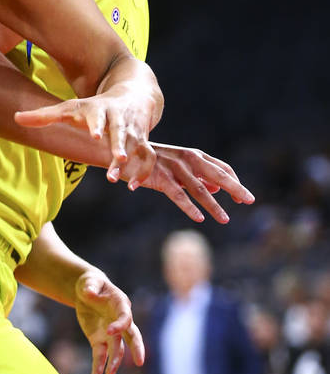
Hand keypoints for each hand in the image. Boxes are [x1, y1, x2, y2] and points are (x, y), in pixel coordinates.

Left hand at [15, 85, 156, 187]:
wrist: (133, 94)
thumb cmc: (94, 106)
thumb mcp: (70, 107)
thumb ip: (44, 116)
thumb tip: (15, 118)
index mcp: (100, 110)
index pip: (100, 116)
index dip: (98, 125)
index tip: (96, 135)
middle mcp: (120, 119)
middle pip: (122, 131)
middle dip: (120, 145)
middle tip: (118, 159)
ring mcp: (135, 131)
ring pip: (138, 146)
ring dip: (133, 163)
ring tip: (124, 182)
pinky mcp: (145, 142)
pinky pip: (149, 157)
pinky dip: (144, 171)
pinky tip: (132, 186)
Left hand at [74, 271, 144, 373]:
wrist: (86, 292)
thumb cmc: (91, 283)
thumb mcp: (89, 282)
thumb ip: (90, 286)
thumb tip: (89, 292)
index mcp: (120, 305)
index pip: (125, 317)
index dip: (120, 325)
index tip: (109, 331)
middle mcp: (119, 321)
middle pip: (132, 336)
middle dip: (136, 348)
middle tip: (140, 361)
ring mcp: (110, 332)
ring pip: (117, 349)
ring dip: (114, 361)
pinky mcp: (99, 339)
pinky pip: (101, 354)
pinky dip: (99, 365)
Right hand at [138, 143, 254, 223]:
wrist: (122, 154)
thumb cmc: (151, 161)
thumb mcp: (177, 167)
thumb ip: (197, 177)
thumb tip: (217, 190)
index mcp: (194, 155)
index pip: (222, 168)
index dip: (235, 182)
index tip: (243, 198)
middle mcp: (187, 158)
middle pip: (217, 175)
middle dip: (235, 188)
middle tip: (250, 201)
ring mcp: (174, 167)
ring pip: (200, 189)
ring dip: (214, 206)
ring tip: (225, 219)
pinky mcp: (160, 177)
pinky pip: (178, 195)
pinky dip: (189, 207)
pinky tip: (199, 218)